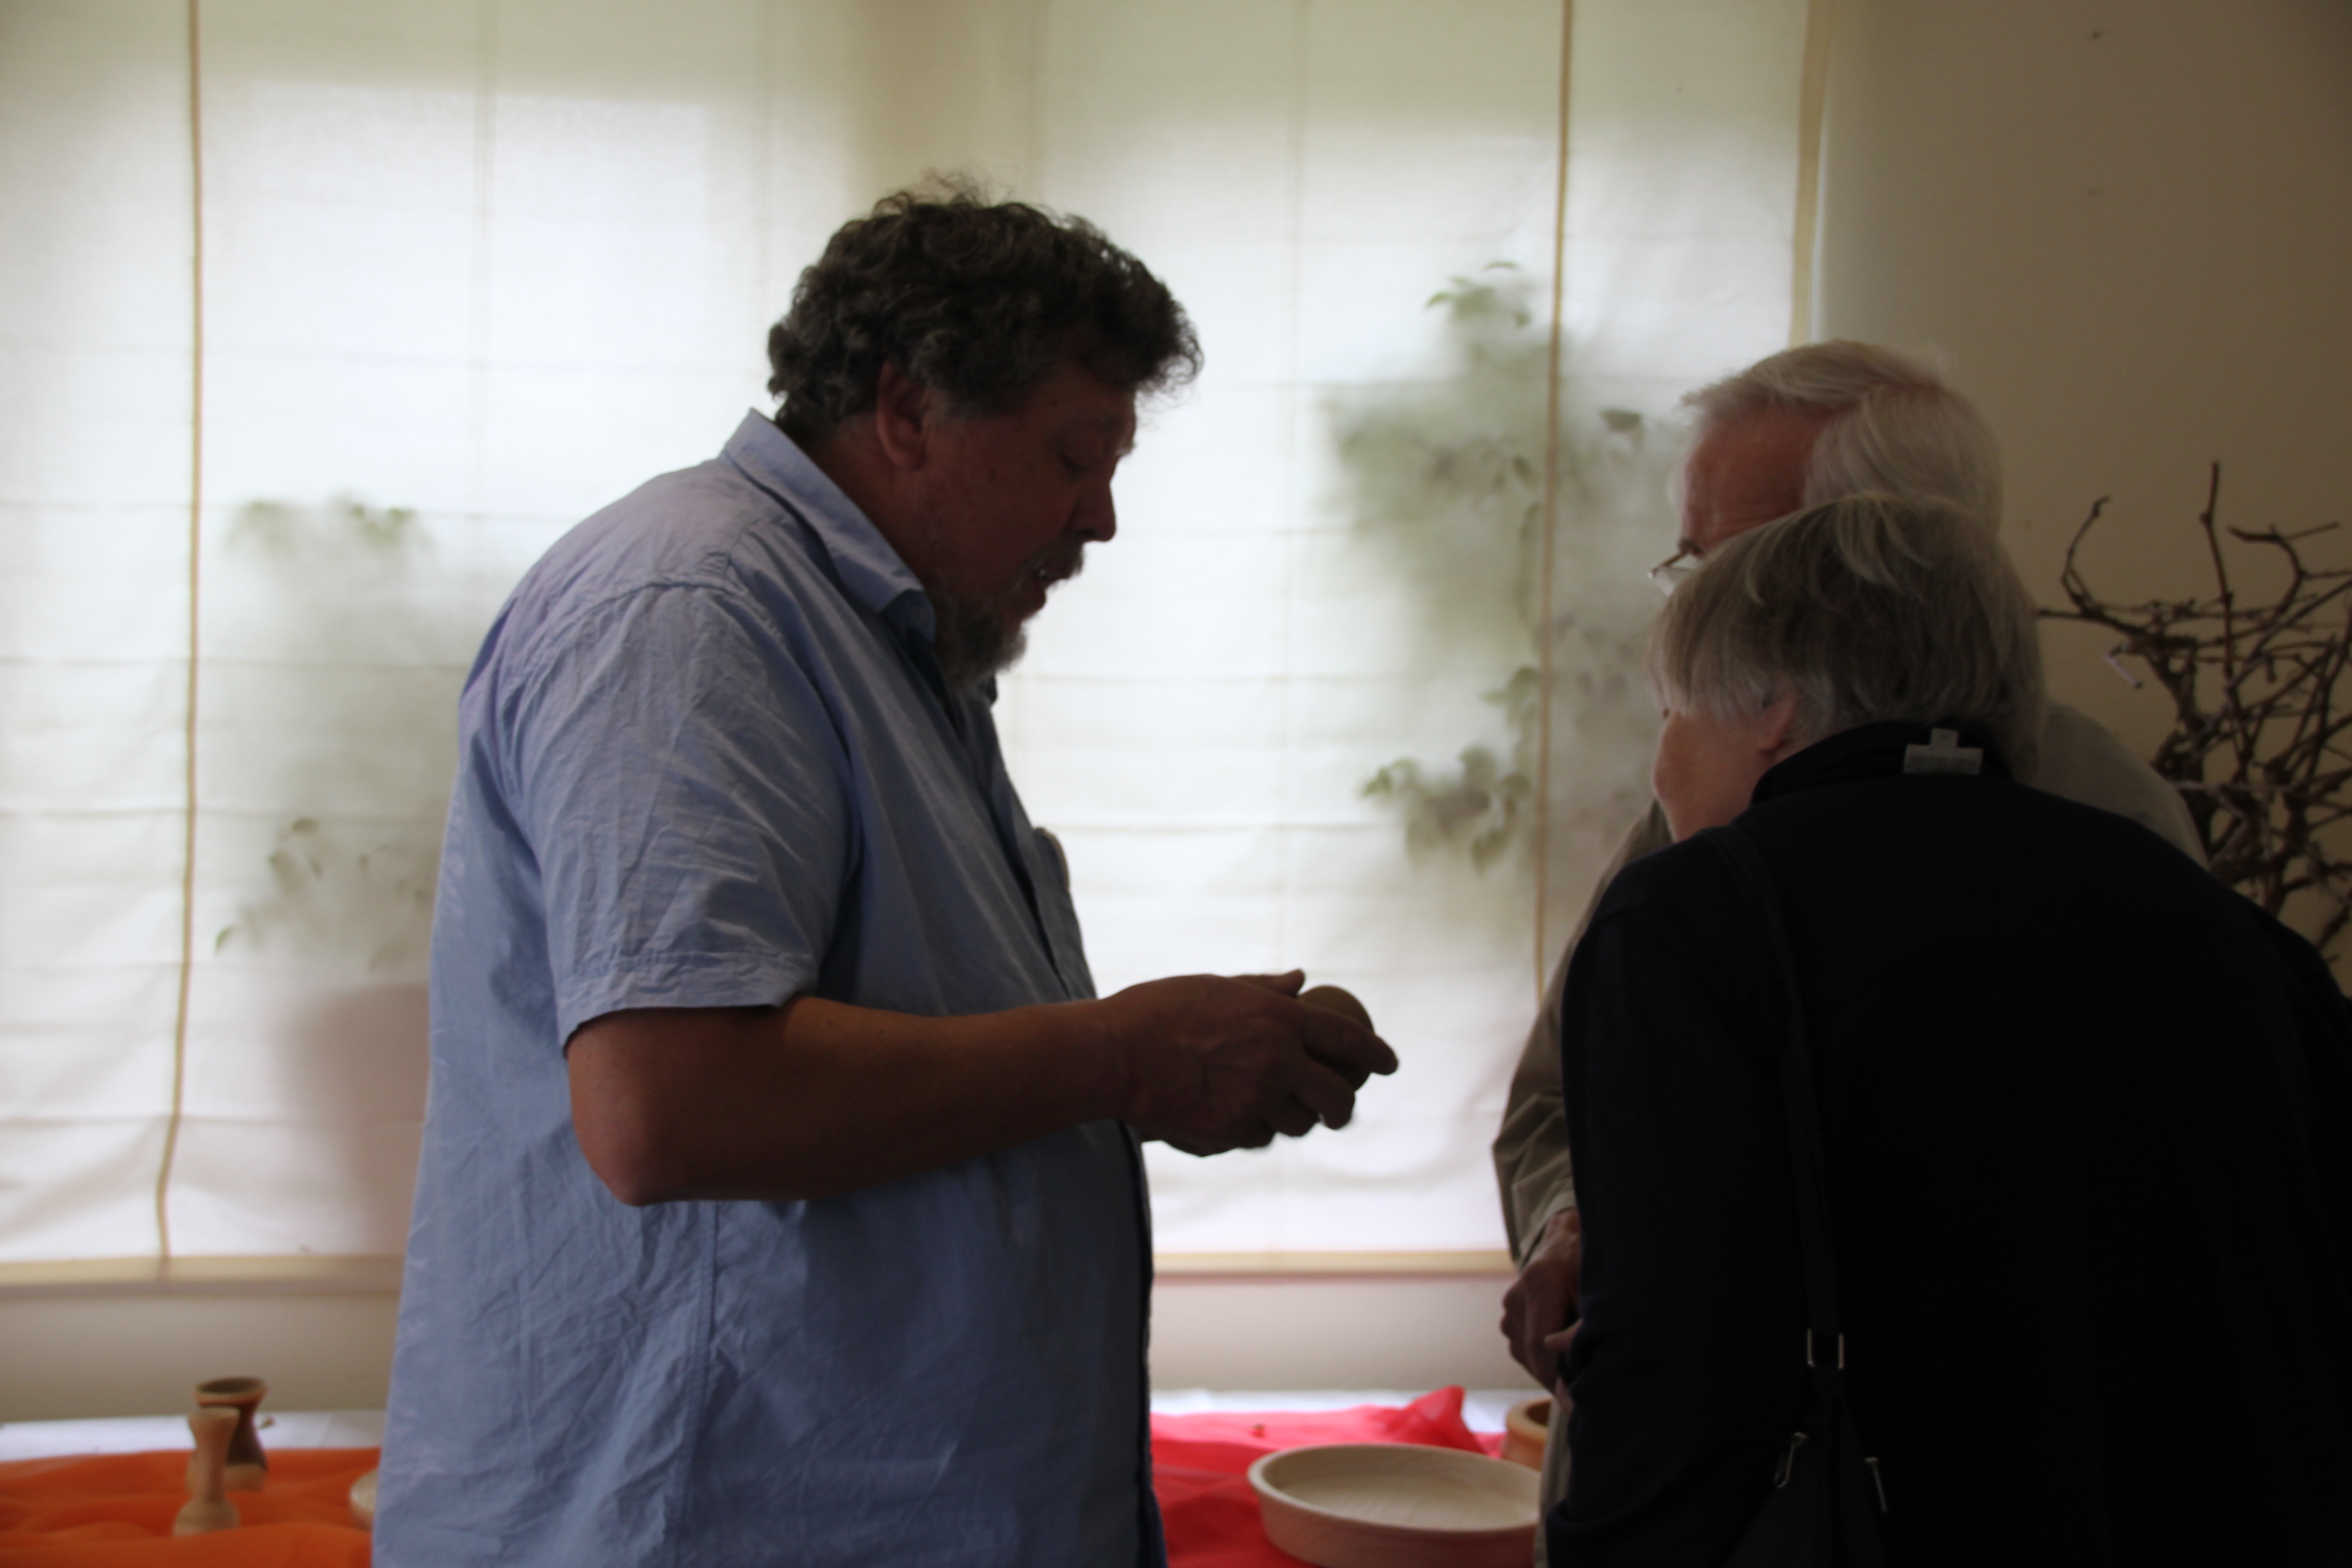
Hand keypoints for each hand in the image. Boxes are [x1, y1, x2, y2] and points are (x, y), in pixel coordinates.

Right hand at [1103, 970, 1397, 1155]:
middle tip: (1338, 1107)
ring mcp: (1253, 1104)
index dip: (1376, 1053)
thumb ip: (1265, 989)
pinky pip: (1256, 1136)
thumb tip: (1302, 980)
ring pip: (1297, 1124)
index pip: (1347, 1041)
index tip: (1391, 1063)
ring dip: (1294, 1117)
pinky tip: (1231, 1111)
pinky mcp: (1228, 1136)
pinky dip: (1253, 1127)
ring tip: (1272, 1103)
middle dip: (1344, 1106)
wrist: (1113, 1057)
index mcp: (1277, 1021)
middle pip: (1335, 1099)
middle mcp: (1275, 1065)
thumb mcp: (1216, 986)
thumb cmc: (1159, 1011)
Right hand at [1500, 1207, 1581, 1385]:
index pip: (1541, 1344)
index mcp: (1539, 1281)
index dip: (1558, 1379)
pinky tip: (1565, 1354)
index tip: (1578, 1404)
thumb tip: (1570, 1374)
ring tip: (1581, 1364)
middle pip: (1534, 1355)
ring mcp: (1508, 1310)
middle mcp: (1515, 1297)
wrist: (1568, 1244)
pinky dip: (1545, 1361)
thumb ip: (1582, 1331)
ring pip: (1529, 1357)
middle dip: (1559, 1379)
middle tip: (1588, 1394)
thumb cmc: (1591, 1268)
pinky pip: (1525, 1352)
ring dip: (1553, 1369)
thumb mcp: (1598, 1294)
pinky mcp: (1508, 1320)